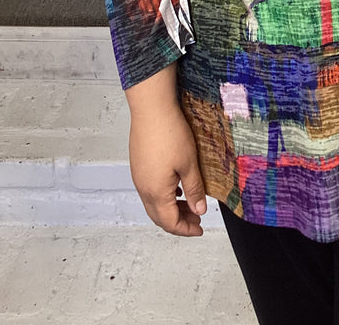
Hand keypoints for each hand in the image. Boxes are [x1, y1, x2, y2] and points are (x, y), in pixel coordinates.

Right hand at [126, 65, 206, 235]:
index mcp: (156, 192)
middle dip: (178, 221)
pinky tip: (176, 187)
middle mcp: (143, 188)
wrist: (151, 108)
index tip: (199, 229)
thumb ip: (194, 189)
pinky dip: (163, 196)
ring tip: (189, 203)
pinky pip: (149, 190)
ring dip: (171, 208)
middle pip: (159, 216)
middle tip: (196, 219)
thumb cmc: (169, 133)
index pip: (170, 222)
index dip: (185, 229)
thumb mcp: (189, 164)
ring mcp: (139, 176)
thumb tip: (199, 210)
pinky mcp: (138, 165)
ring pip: (154, 203)